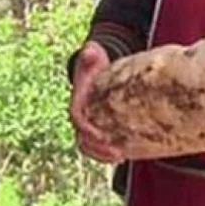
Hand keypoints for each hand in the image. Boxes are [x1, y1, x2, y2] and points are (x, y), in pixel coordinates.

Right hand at [70, 42, 122, 162]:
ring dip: (105, 155)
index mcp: (76, 105)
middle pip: (85, 141)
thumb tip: (91, 50)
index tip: (102, 135)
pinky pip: (100, 149)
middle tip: (118, 153)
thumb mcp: (92, 57)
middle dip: (99, 149)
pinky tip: (128, 154)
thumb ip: (90, 55)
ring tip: (123, 156)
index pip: (78, 121)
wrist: (96, 74)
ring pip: (91, 149)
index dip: (88, 130)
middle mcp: (80, 120)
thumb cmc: (94, 66)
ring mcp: (88, 128)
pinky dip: (110, 155)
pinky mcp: (99, 133)